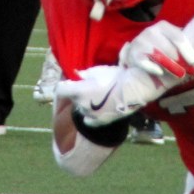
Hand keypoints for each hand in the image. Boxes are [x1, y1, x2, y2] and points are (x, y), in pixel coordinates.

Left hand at [55, 64, 169, 126]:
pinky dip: (90, 115)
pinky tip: (97, 108)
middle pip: (72, 98)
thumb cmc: (114, 77)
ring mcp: (90, 115)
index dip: (64, 85)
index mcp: (78, 91)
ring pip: (81, 108)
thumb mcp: (97, 71)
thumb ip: (84, 74)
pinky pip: (89, 120)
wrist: (133, 90)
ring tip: (98, 96)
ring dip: (84, 102)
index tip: (70, 82)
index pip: (60, 89)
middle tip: (89, 86)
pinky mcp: (99, 122)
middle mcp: (81, 105)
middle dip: (76, 92)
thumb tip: (77, 75)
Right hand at [119, 21, 193, 79]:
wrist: (141, 55)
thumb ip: (183, 50)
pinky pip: (143, 61)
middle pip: (168, 47)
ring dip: (169, 65)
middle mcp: (150, 31)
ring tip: (177, 74)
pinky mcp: (132, 54)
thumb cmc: (163, 50)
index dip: (186, 49)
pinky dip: (152, 67)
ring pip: (157, 54)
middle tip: (186, 71)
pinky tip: (160, 72)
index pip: (177, 36)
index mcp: (163, 26)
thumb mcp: (174, 45)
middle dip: (178, 60)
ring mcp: (140, 42)